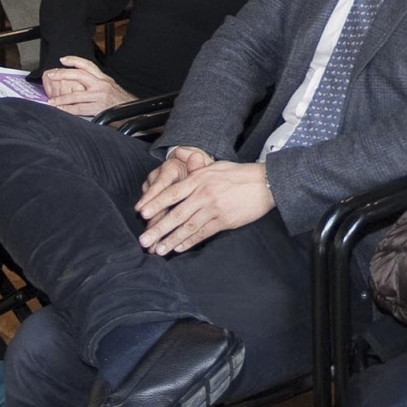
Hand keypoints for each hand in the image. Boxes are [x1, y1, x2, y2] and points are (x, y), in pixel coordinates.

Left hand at [40, 55, 132, 115]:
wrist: (133, 113)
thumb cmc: (121, 102)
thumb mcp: (111, 87)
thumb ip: (97, 83)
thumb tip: (80, 82)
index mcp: (104, 78)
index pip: (88, 65)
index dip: (74, 60)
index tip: (62, 60)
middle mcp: (102, 85)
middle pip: (80, 75)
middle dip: (63, 74)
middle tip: (51, 75)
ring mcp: (100, 96)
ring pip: (77, 95)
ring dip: (62, 98)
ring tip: (52, 101)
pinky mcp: (99, 108)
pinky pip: (80, 109)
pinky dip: (68, 109)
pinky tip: (61, 110)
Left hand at [136, 154, 273, 252]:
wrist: (265, 183)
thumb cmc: (239, 174)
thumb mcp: (215, 165)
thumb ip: (196, 167)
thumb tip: (179, 156)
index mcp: (199, 179)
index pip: (172, 192)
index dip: (155, 203)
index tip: (141, 213)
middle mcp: (204, 194)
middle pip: (176, 214)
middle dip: (158, 229)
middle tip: (143, 240)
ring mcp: (214, 209)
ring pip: (187, 227)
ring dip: (171, 240)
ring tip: (158, 250)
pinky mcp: (224, 221)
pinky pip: (203, 233)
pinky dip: (189, 242)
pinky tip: (178, 249)